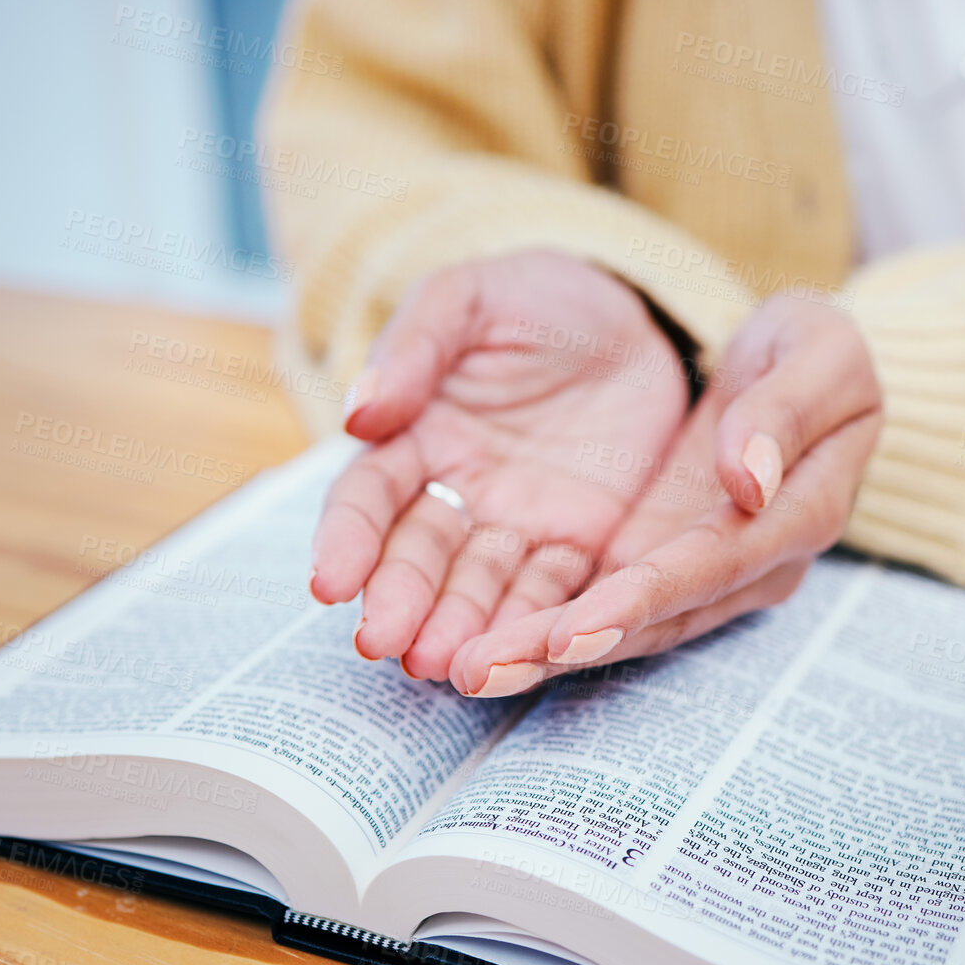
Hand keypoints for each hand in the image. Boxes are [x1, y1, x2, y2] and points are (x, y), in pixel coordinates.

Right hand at [309, 251, 690, 680]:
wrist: (636, 314)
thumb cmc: (536, 298)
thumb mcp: (471, 298)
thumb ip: (416, 346)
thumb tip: (358, 413)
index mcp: (412, 437)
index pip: (367, 497)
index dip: (346, 539)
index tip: (328, 581)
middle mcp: (455, 493)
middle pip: (418, 555)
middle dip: (398, 600)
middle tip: (383, 643)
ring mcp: (517, 524)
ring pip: (479, 585)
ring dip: (457, 627)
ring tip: (439, 666)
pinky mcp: (581, 542)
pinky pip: (554, 587)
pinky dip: (532, 623)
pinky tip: (515, 656)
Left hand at [446, 295, 882, 695]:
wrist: (796, 367)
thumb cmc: (812, 350)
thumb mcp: (818, 348)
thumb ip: (787, 408)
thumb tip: (748, 479)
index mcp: (800, 510)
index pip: (715, 563)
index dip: (642, 599)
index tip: (571, 628)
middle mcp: (753, 562)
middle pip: (656, 615)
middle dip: (567, 646)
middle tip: (481, 671)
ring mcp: (706, 573)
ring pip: (623, 624)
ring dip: (544, 650)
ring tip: (466, 672)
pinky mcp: (664, 564)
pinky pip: (605, 602)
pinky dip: (546, 624)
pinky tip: (484, 642)